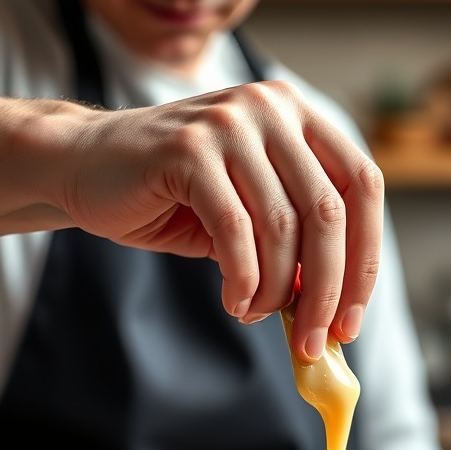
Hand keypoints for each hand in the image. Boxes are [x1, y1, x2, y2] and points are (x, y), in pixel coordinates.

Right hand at [60, 80, 382, 359]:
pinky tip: (234, 302)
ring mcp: (229, 122)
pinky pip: (235, 231)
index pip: (362, 187)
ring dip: (277, 291)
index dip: (364, 261)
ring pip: (283, 227)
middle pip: (328, 213)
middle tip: (315, 342)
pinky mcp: (188, 149)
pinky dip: (242, 279)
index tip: (350, 322)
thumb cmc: (176, 196)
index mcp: (299, 116)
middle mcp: (271, 107)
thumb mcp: (251, 215)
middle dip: (327, 291)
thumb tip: (336, 310)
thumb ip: (295, 245)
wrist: (86, 165)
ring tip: (257, 315)